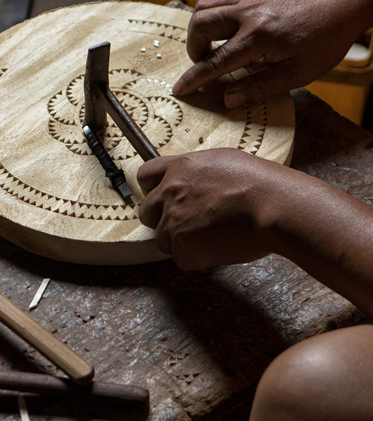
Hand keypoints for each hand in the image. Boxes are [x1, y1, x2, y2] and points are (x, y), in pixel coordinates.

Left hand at [137, 150, 291, 269]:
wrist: (274, 206)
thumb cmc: (262, 184)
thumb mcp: (225, 162)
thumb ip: (200, 173)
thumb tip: (198, 183)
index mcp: (180, 168)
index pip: (146, 176)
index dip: (153, 189)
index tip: (161, 197)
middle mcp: (170, 193)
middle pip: (147, 212)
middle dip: (162, 219)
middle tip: (189, 223)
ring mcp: (174, 222)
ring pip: (164, 239)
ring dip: (182, 241)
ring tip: (213, 236)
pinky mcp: (183, 249)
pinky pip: (183, 258)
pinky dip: (198, 258)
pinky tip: (220, 247)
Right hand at [172, 0, 372, 107]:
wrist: (342, 3)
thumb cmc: (325, 40)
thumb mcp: (298, 74)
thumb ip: (260, 86)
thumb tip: (229, 99)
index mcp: (259, 38)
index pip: (217, 61)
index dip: (195, 78)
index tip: (180, 88)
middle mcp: (249, 14)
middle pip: (201, 25)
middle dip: (194, 47)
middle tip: (205, 62)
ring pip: (205, 5)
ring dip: (198, 26)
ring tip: (210, 43)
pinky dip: (207, 1)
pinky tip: (213, 16)